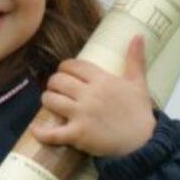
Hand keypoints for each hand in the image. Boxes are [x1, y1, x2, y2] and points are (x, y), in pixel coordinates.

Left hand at [33, 35, 156, 156]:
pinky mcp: (78, 135)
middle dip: (54, 83)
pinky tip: (35, 129)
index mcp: (102, 80)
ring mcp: (81, 114)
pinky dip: (41, 132)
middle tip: (56, 88)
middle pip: (58, 81)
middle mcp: (89, 94)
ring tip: (50, 101)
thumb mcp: (139, 83)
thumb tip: (138, 35)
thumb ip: (136, 59)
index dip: (64, 68)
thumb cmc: (140, 113)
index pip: (73, 66)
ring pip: (51, 100)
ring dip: (47, 100)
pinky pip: (53, 132)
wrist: (143, 143)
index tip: (65, 73)